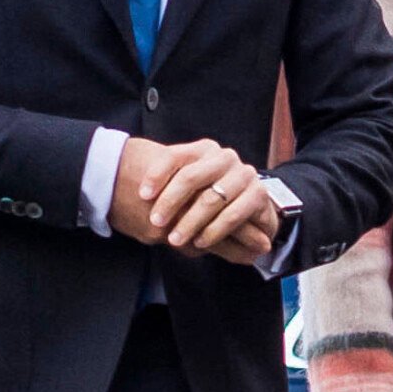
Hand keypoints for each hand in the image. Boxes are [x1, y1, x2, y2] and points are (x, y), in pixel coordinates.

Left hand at [109, 138, 274, 258]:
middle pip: (191, 176)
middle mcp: (225, 157)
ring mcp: (244, 174)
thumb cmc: (210, 199)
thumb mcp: (188, 192)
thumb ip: (169, 188)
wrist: (251, 208)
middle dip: (170, 203)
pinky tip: (200, 241)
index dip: (157, 175)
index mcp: (204, 149)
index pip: (175, 156)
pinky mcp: (259, 194)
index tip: (142, 195)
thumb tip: (134, 194)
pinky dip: (214, 231)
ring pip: (210, 198)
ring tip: (175, 240)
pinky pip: (232, 214)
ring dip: (190, 222)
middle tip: (155, 223)